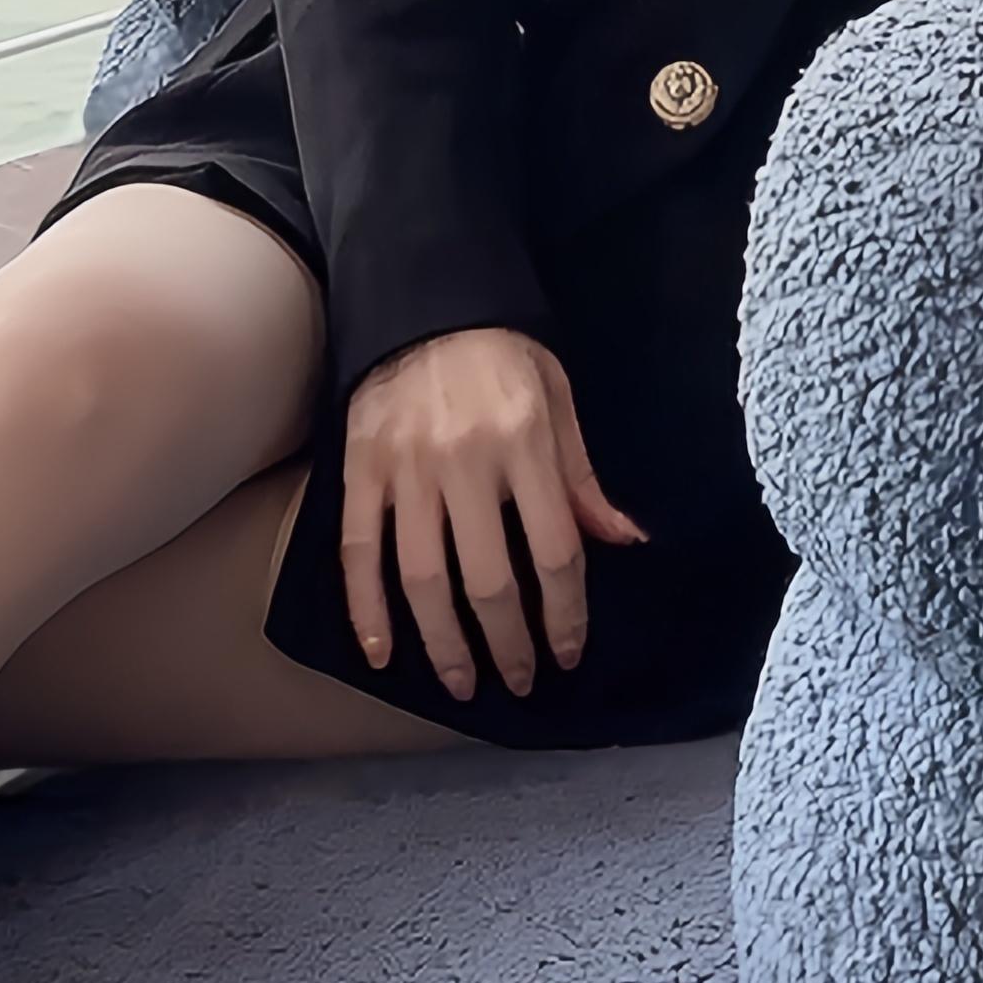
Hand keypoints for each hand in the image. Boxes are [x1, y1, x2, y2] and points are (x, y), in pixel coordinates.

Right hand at [341, 322, 646, 701]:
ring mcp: (404, 467)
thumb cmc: (503, 355)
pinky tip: (381, 654)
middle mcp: (463, 460)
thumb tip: (625, 540)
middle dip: (507, 643)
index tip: (568, 651)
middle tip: (519, 681)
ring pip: (421, 578)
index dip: (564, 612)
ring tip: (462, 683)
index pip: (553, 550)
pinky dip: (365, 610)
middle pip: (488, 578)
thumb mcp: (559, 400)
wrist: (424, 298)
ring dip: (443, 643)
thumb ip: (582, 478)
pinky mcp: (358, 468)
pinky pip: (358, 551)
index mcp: (524, 442)